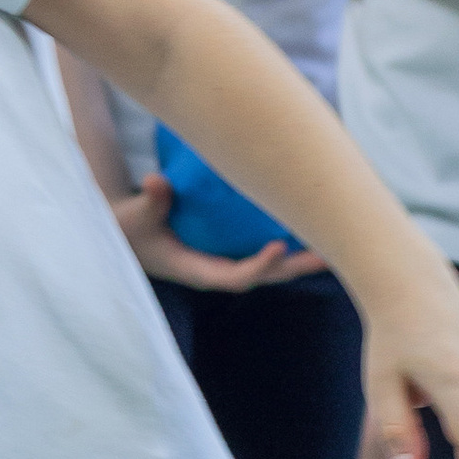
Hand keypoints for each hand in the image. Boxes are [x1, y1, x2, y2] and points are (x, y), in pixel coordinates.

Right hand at [116, 170, 324, 292]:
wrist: (125, 232)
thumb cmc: (129, 226)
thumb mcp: (133, 215)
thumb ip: (149, 201)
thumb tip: (156, 182)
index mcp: (197, 270)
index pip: (236, 276)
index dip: (261, 265)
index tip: (281, 246)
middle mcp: (215, 269)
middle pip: (264, 275)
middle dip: (295, 266)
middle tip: (327, 253)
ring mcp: (223, 260)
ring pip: (269, 265)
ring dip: (299, 257)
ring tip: (333, 242)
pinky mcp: (226, 248)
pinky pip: (262, 248)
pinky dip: (287, 240)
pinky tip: (308, 223)